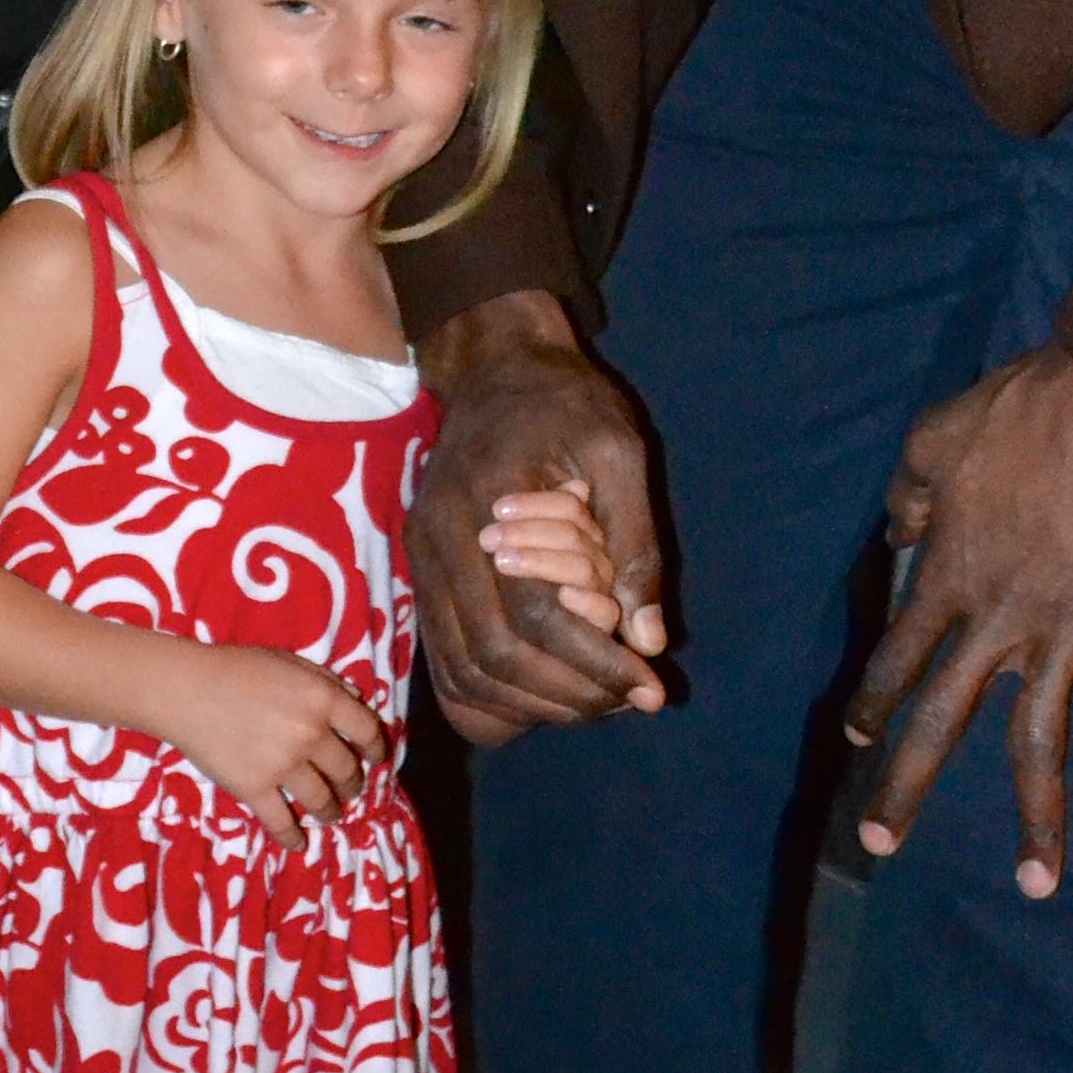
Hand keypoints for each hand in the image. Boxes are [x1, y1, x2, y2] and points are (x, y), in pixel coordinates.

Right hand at [165, 647, 381, 848]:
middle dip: (352, 783)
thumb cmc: (234, 667)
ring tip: (331, 815)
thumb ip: (324, 678)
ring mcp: (284, 766)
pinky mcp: (255, 789)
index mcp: (322, 699)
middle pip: (347, 770)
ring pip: (322, 800)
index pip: (366, 730)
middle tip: (348, 788)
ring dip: (331, 811)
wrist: (185, 689)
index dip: (376, 747)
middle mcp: (310, 735)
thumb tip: (355, 697)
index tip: (375, 757)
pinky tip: (298, 844)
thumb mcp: (286, 660)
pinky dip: (292, 837)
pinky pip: (281, 822)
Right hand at [414, 293, 668, 742]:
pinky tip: (540, 702)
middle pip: (494, 654)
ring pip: (463, 669)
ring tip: (595, 702)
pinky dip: (489, 699)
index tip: (650, 687)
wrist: (496, 368)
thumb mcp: (619, 450)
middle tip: (629, 699)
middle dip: (569, 694)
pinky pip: (444, 661)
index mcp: (486, 502)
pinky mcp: (423, 576)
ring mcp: (422, 561)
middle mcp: (440, 540)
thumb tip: (650, 641)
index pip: (535, 613)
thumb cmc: (565, 403)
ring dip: (533, 704)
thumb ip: (636, 544)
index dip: (595, 662)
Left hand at [847, 344, 1072, 897]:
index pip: (897, 654)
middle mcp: (997, 618)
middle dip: (908, 786)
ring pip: (1041, 743)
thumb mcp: (938, 435)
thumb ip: (912, 491)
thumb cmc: (1029, 406)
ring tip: (1036, 883)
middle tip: (880, 844)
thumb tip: (899, 530)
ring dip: (1038, 820)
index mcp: (947, 574)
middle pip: (944, 719)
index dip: (874, 701)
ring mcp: (1066, 630)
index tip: (855, 741)